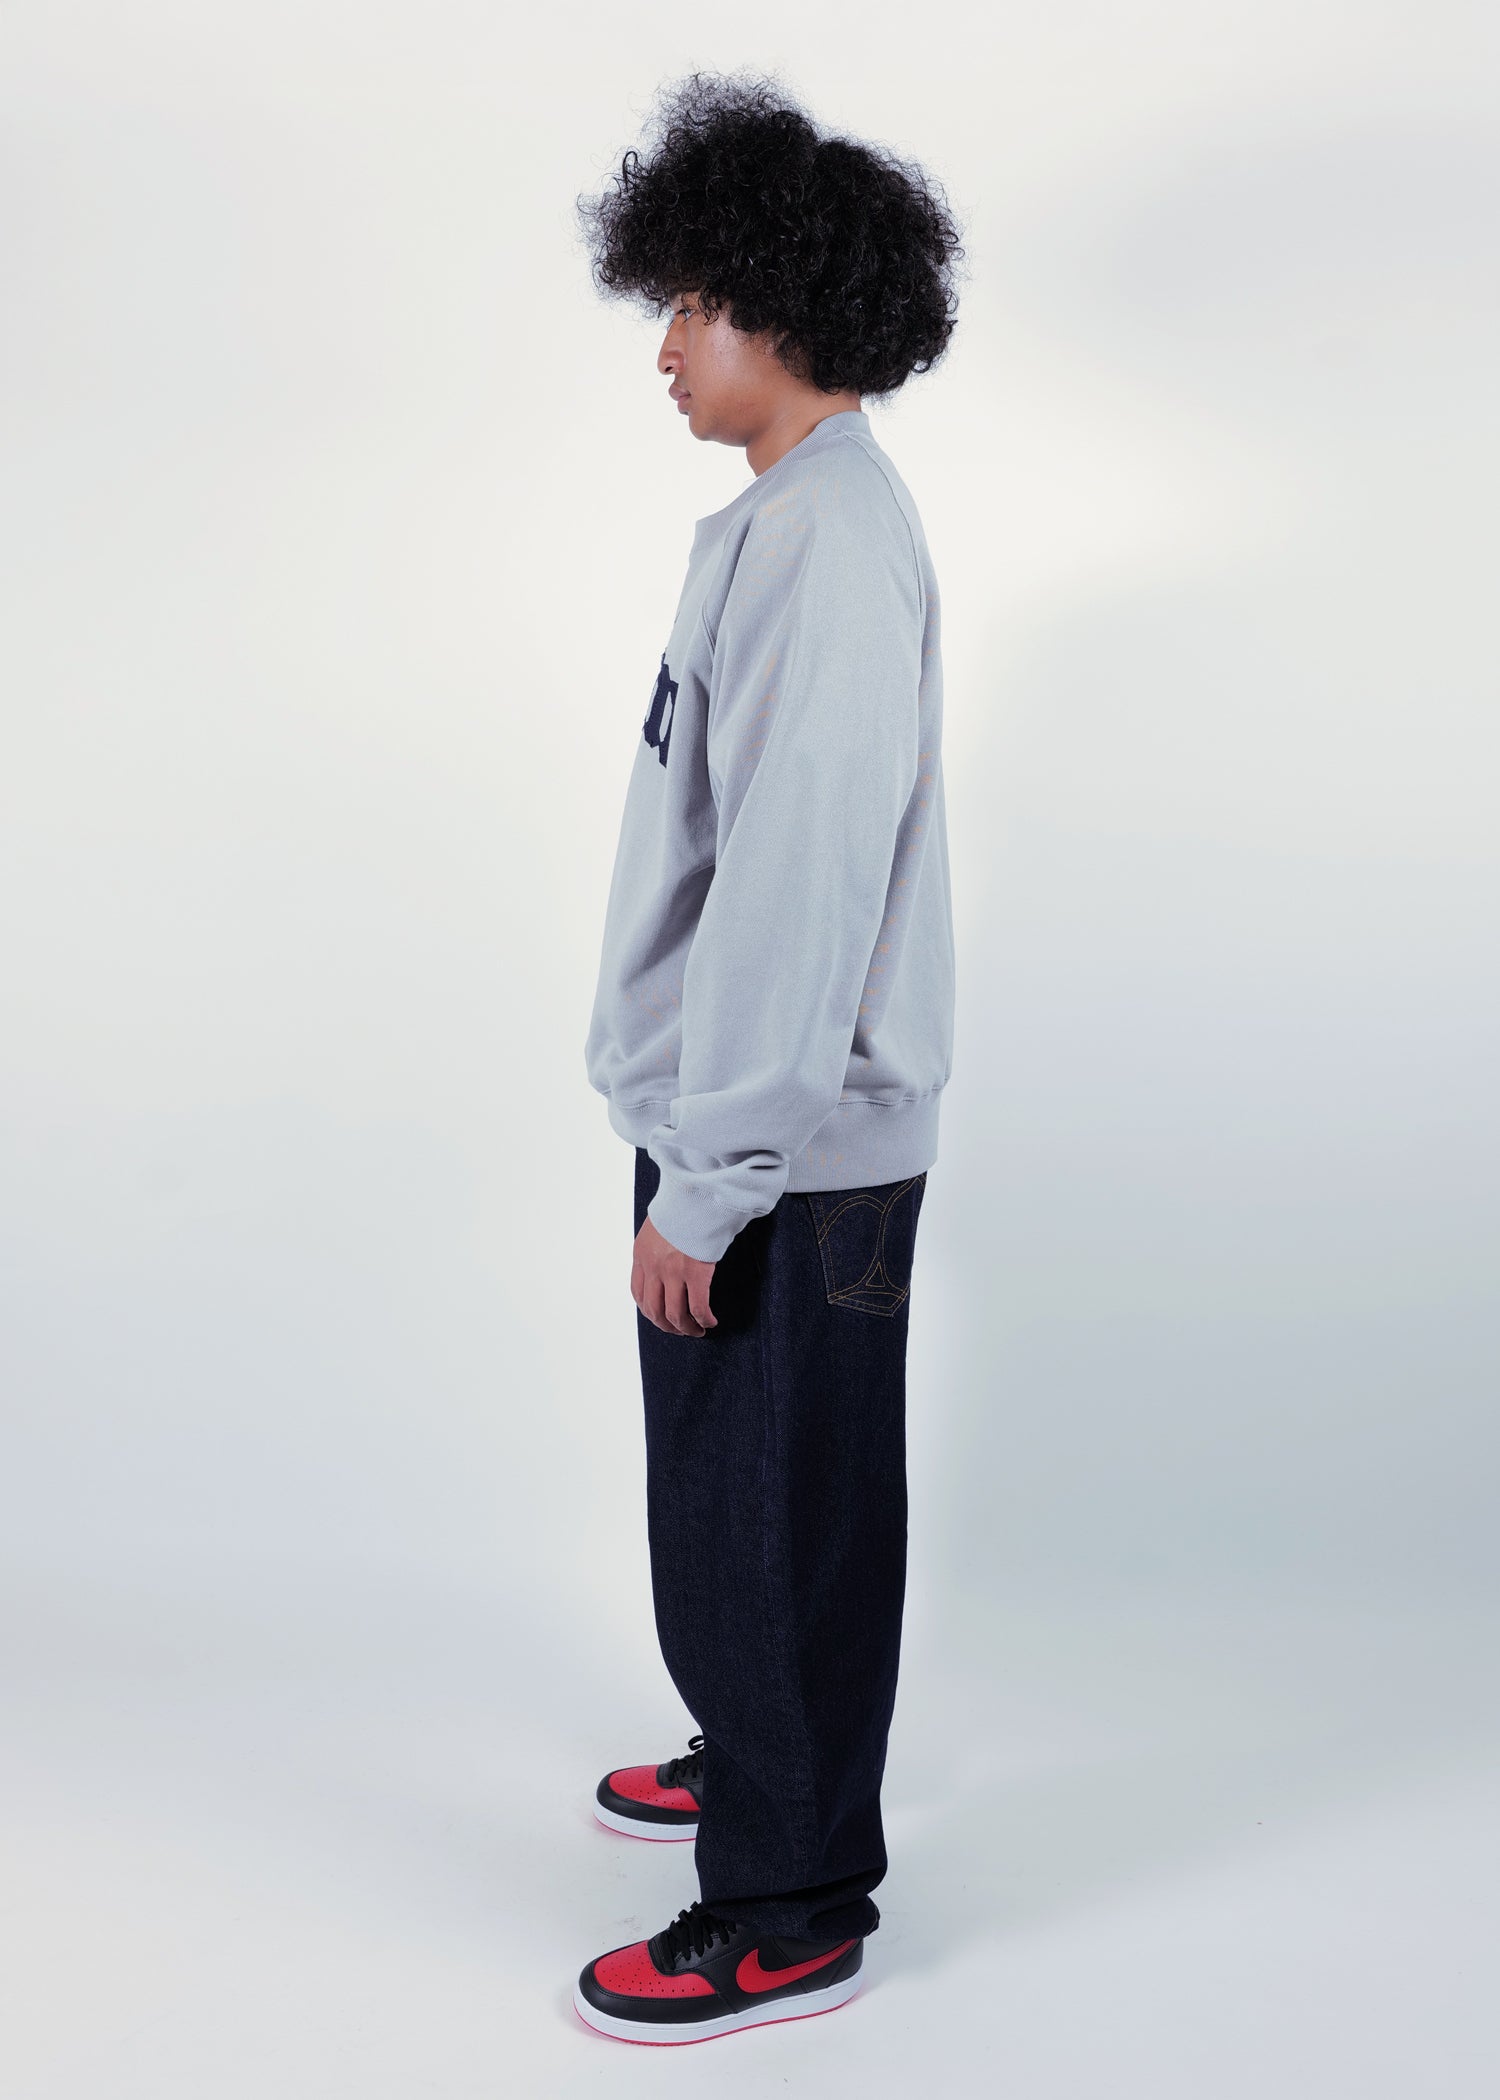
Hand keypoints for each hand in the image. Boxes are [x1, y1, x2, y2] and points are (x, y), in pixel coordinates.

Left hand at [632, 1213, 718, 1336]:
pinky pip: (697, 1308)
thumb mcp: (659, 1224)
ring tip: (697, 1331)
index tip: (661, 1317)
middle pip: (654, 1309)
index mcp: (641, 1254)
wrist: (696, 1192)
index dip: (650, 1311)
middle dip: (667, 1325)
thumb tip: (668, 1257)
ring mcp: (672, 1271)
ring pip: (674, 1314)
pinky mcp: (695, 1273)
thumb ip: (659, 1244)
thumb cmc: (683, 1204)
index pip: (638, 1293)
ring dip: (686, 1328)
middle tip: (681, 1330)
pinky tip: (710, 1321)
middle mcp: (653, 1266)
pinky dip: (703, 1319)